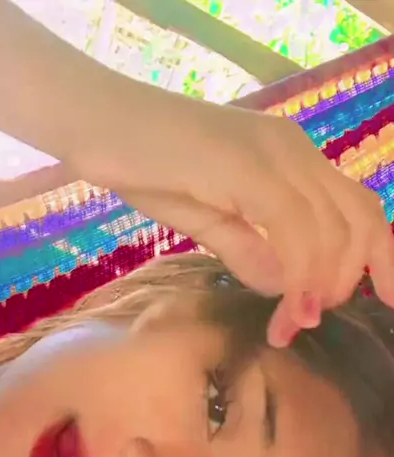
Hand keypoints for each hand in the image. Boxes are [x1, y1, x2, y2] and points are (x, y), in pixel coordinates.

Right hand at [105, 97, 393, 346]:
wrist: (96, 124)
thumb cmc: (145, 167)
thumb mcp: (208, 222)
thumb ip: (249, 251)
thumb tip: (283, 290)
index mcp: (292, 159)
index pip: (358, 209)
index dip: (380, 258)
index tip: (379, 302)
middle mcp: (296, 150)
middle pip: (361, 219)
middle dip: (348, 282)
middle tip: (306, 322)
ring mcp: (275, 154)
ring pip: (332, 230)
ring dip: (319, 289)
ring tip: (291, 326)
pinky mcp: (247, 166)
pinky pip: (294, 229)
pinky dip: (300, 276)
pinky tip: (288, 309)